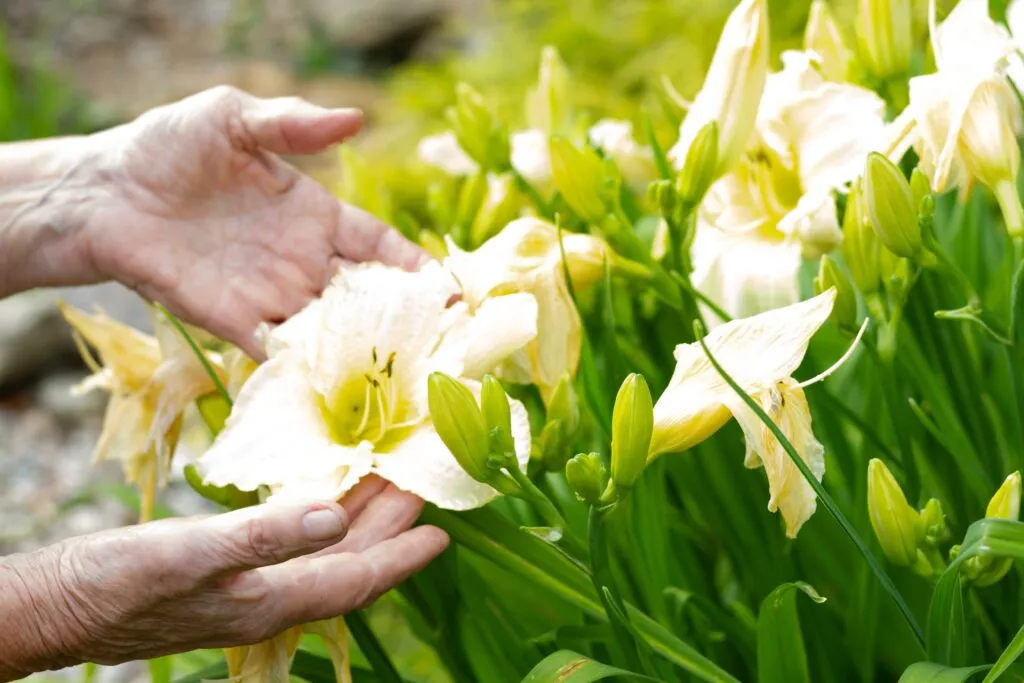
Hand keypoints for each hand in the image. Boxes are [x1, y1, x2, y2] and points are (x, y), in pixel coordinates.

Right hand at [0, 477, 446, 678]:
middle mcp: (267, 599)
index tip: (442, 533)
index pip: (356, 580)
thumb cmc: (114, 584)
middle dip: (390, 530)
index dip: (402, 557)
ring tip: (384, 484)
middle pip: (347, 565)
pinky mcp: (219, 574)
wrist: (53, 606)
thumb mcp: (188, 555)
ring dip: (357, 521)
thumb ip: (264, 537)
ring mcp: (244, 589)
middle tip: (423, 490)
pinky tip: (313, 497)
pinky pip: (288, 545)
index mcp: (270, 600)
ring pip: (320, 554)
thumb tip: (338, 518)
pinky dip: (314, 519)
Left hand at [80, 86, 426, 355]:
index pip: (380, 247)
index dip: (416, 267)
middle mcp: (302, 262)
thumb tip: (358, 119)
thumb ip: (293, 124)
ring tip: (405, 376)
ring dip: (364, 352)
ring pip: (332, 331)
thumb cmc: (169, 147)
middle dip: (404, 321)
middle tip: (444, 345)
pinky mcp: (234, 322)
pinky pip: (280, 352)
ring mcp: (271, 296)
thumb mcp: (234, 118)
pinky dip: (307, 369)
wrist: (104, 193)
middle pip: (367, 298)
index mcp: (315, 216)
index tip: (452, 290)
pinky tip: (339, 385)